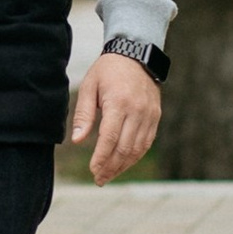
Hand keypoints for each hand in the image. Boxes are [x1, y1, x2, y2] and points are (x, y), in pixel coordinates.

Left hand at [70, 51, 161, 187]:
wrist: (136, 54)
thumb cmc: (107, 70)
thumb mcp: (89, 86)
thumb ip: (83, 114)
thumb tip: (76, 140)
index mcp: (119, 103)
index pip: (109, 138)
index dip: (101, 158)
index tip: (93, 170)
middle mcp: (137, 111)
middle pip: (124, 148)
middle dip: (111, 167)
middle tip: (99, 179)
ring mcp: (149, 115)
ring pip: (137, 148)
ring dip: (123, 165)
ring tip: (109, 175)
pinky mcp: (155, 117)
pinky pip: (146, 142)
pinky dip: (135, 156)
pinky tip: (123, 163)